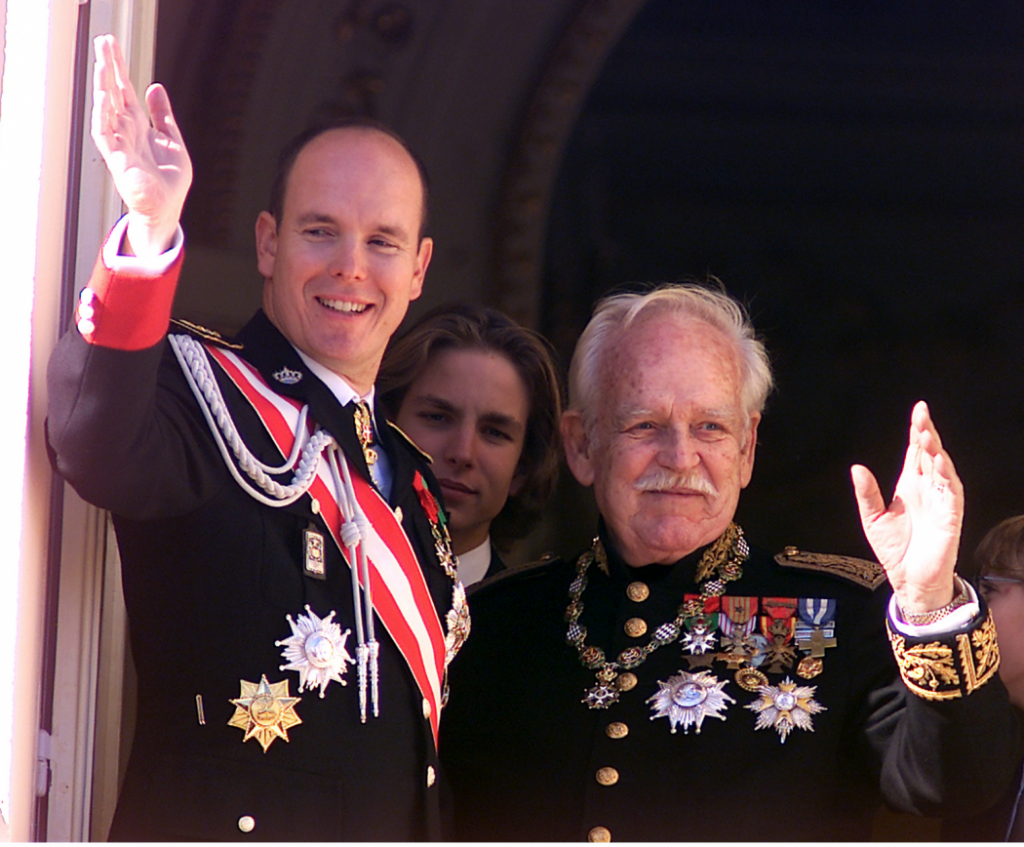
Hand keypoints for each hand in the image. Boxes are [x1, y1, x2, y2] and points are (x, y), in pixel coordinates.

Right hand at [90, 34, 191, 256]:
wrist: (168, 208)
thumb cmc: (169, 180)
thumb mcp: (172, 140)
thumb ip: (163, 115)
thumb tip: (155, 87)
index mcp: (139, 126)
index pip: (125, 90)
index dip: (119, 67)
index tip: (112, 43)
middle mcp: (126, 131)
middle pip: (114, 92)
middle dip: (108, 67)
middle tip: (102, 40)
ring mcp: (120, 144)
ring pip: (107, 109)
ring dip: (103, 86)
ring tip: (101, 63)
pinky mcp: (118, 160)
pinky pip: (106, 134)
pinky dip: (103, 116)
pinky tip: (103, 98)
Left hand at [851, 400, 961, 613]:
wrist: (907, 578)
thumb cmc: (895, 548)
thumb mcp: (872, 517)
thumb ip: (866, 493)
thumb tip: (856, 467)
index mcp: (908, 486)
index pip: (914, 452)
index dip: (917, 431)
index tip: (918, 410)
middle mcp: (927, 489)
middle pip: (929, 454)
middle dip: (926, 433)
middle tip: (922, 414)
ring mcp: (940, 501)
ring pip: (942, 468)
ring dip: (936, 451)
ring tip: (927, 434)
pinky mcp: (951, 516)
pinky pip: (952, 491)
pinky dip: (947, 475)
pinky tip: (940, 461)